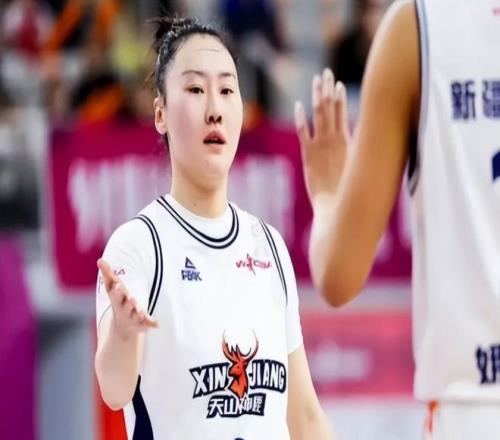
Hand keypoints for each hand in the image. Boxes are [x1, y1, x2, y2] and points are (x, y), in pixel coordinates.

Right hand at [97, 259, 157, 339]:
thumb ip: (107, 274)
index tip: (118, 284)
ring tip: (141, 312)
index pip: (116, 294)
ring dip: (138, 313)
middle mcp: (124, 309)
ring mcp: (133, 317)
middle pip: (126, 305)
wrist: (122, 327)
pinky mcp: (143, 323)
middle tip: (132, 299)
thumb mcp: (112, 288)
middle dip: (128, 302)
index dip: (117, 290)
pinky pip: (147, 324)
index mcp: (117, 299)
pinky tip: (156, 324)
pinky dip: (151, 324)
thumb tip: (99, 260)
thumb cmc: (118, 300)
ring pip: (136, 315)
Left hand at [294, 68, 349, 208]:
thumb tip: (372, 145)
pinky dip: (301, 117)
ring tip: (315, 81)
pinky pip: (303, 131)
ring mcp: (321, 144)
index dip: (339, 96)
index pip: (344, 111)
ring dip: (316, 95)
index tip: (336, 84)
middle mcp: (335, 138)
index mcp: (349, 140)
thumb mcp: (361, 167)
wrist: (336, 204)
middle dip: (327, 88)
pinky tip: (298, 105)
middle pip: (330, 106)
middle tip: (324, 73)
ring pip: (318, 113)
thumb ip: (362, 152)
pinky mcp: (308, 154)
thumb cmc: (351, 191)